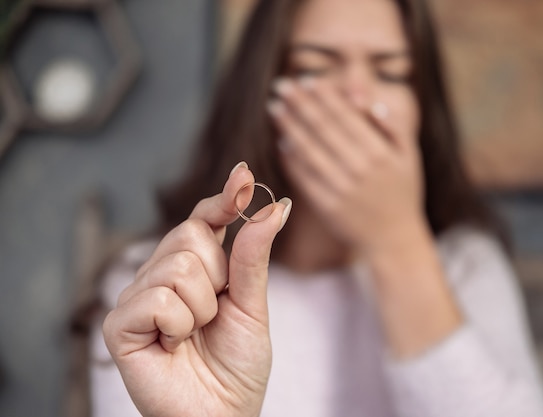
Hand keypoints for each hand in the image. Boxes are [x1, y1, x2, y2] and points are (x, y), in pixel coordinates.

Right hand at [103, 163, 291, 416]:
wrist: (222, 415)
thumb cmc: (237, 366)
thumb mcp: (253, 305)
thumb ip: (254, 255)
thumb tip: (277, 205)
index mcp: (195, 269)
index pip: (203, 220)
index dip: (224, 197)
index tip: (244, 175)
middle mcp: (161, 276)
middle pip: (190, 235)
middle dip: (217, 278)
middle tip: (214, 314)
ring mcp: (138, 298)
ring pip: (178, 266)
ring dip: (202, 308)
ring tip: (194, 335)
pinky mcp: (120, 325)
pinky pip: (159, 299)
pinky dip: (179, 325)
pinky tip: (173, 345)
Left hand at [267, 77, 424, 253]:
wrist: (395, 240)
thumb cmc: (403, 193)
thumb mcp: (409, 156)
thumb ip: (392, 125)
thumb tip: (367, 101)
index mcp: (380, 152)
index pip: (345, 115)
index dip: (323, 95)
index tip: (306, 79)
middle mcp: (360, 169)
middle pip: (322, 128)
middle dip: (299, 103)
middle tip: (281, 86)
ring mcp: (342, 189)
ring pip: (309, 150)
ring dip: (289, 127)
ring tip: (274, 109)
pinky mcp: (327, 207)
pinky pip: (304, 178)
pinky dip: (292, 160)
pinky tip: (282, 143)